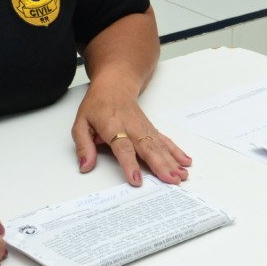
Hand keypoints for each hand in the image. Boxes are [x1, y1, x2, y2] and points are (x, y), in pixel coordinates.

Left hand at [71, 76, 191, 185]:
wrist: (114, 85)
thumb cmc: (97, 106)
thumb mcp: (80, 123)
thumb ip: (83, 146)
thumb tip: (85, 166)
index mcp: (112, 126)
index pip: (122, 147)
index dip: (130, 164)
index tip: (136, 180)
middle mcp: (131, 127)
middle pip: (148, 148)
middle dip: (160, 165)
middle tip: (170, 180)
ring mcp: (144, 128)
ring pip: (160, 146)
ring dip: (172, 162)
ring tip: (182, 176)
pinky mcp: (151, 129)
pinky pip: (165, 141)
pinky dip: (177, 152)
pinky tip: (185, 162)